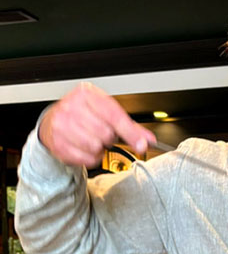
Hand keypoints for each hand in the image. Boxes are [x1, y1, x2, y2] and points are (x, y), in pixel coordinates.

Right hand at [37, 83, 155, 167]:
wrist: (54, 120)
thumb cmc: (84, 114)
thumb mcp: (107, 112)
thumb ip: (130, 126)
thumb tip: (148, 140)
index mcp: (87, 94)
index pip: (114, 116)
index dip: (130, 133)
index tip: (141, 145)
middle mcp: (71, 106)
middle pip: (105, 133)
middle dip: (110, 138)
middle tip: (104, 135)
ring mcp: (61, 125)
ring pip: (94, 147)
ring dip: (100, 148)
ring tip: (94, 140)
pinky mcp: (56, 143)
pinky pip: (85, 158)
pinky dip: (91, 157)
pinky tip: (86, 148)